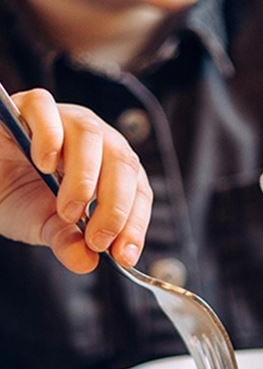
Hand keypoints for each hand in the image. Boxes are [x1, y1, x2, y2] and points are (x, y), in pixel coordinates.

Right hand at [0, 88, 151, 272]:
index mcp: (110, 167)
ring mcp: (63, 119)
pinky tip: (43, 165)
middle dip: (115, 208)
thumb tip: (86, 262)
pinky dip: (49, 137)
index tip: (122, 256)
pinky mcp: (28, 107)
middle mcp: (94, 139)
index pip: (138, 190)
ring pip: (90, 135)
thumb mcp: (46, 227)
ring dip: (85, 180)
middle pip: (122, 162)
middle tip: (97, 240)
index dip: (135, 224)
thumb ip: (68, 242)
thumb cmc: (19, 195)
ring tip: (67, 211)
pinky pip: (45, 109)